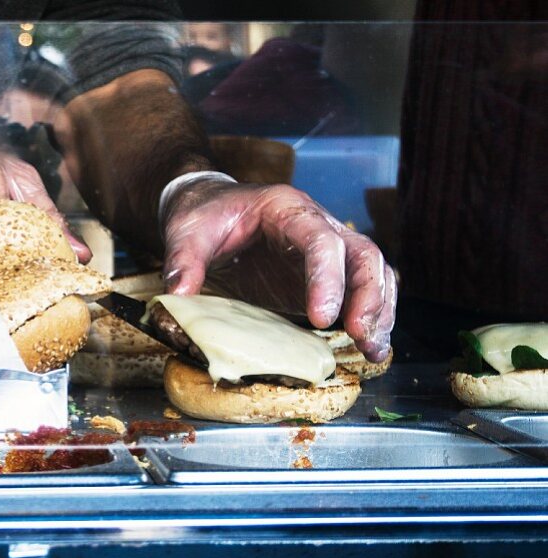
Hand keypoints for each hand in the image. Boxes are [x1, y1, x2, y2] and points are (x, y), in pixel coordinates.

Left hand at [161, 178, 395, 360]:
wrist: (210, 208)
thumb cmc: (203, 216)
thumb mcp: (186, 230)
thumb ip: (183, 259)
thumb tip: (178, 293)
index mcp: (286, 209)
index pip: (320, 240)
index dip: (327, 277)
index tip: (321, 317)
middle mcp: (318, 225)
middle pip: (362, 253)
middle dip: (368, 295)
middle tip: (360, 333)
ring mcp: (327, 252)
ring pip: (374, 272)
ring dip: (380, 310)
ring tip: (375, 349)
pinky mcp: (326, 277)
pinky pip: (362, 291)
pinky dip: (373, 317)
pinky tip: (371, 347)